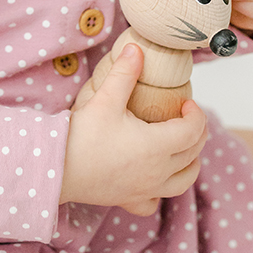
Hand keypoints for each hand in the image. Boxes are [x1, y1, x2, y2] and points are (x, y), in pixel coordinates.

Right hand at [61, 44, 207, 214]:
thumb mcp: (105, 98)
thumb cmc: (81, 135)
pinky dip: (161, 191)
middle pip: (193, 153)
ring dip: (190, 163)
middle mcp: (158, 171)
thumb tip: (136, 49)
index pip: (193, 130)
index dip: (196, 114)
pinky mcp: (129, 200)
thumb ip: (124, 73)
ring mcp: (145, 189)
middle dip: (196, 133)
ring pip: (183, 181)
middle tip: (184, 117)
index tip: (186, 103)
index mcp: (157, 145)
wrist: (56, 168)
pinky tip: (153, 180)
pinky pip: (154, 203)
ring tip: (182, 149)